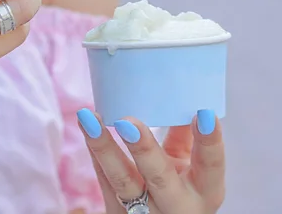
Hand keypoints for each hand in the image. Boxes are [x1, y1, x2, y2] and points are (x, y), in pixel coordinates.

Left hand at [77, 109, 224, 213]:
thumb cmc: (179, 188)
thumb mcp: (190, 168)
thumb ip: (185, 136)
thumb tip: (179, 94)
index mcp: (203, 191)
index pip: (210, 166)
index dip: (210, 142)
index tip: (204, 113)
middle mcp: (175, 204)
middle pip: (158, 178)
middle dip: (143, 150)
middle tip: (127, 122)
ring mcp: (143, 213)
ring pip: (121, 180)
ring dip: (104, 148)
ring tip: (89, 119)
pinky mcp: (115, 212)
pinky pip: (102, 178)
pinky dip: (94, 150)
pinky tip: (86, 125)